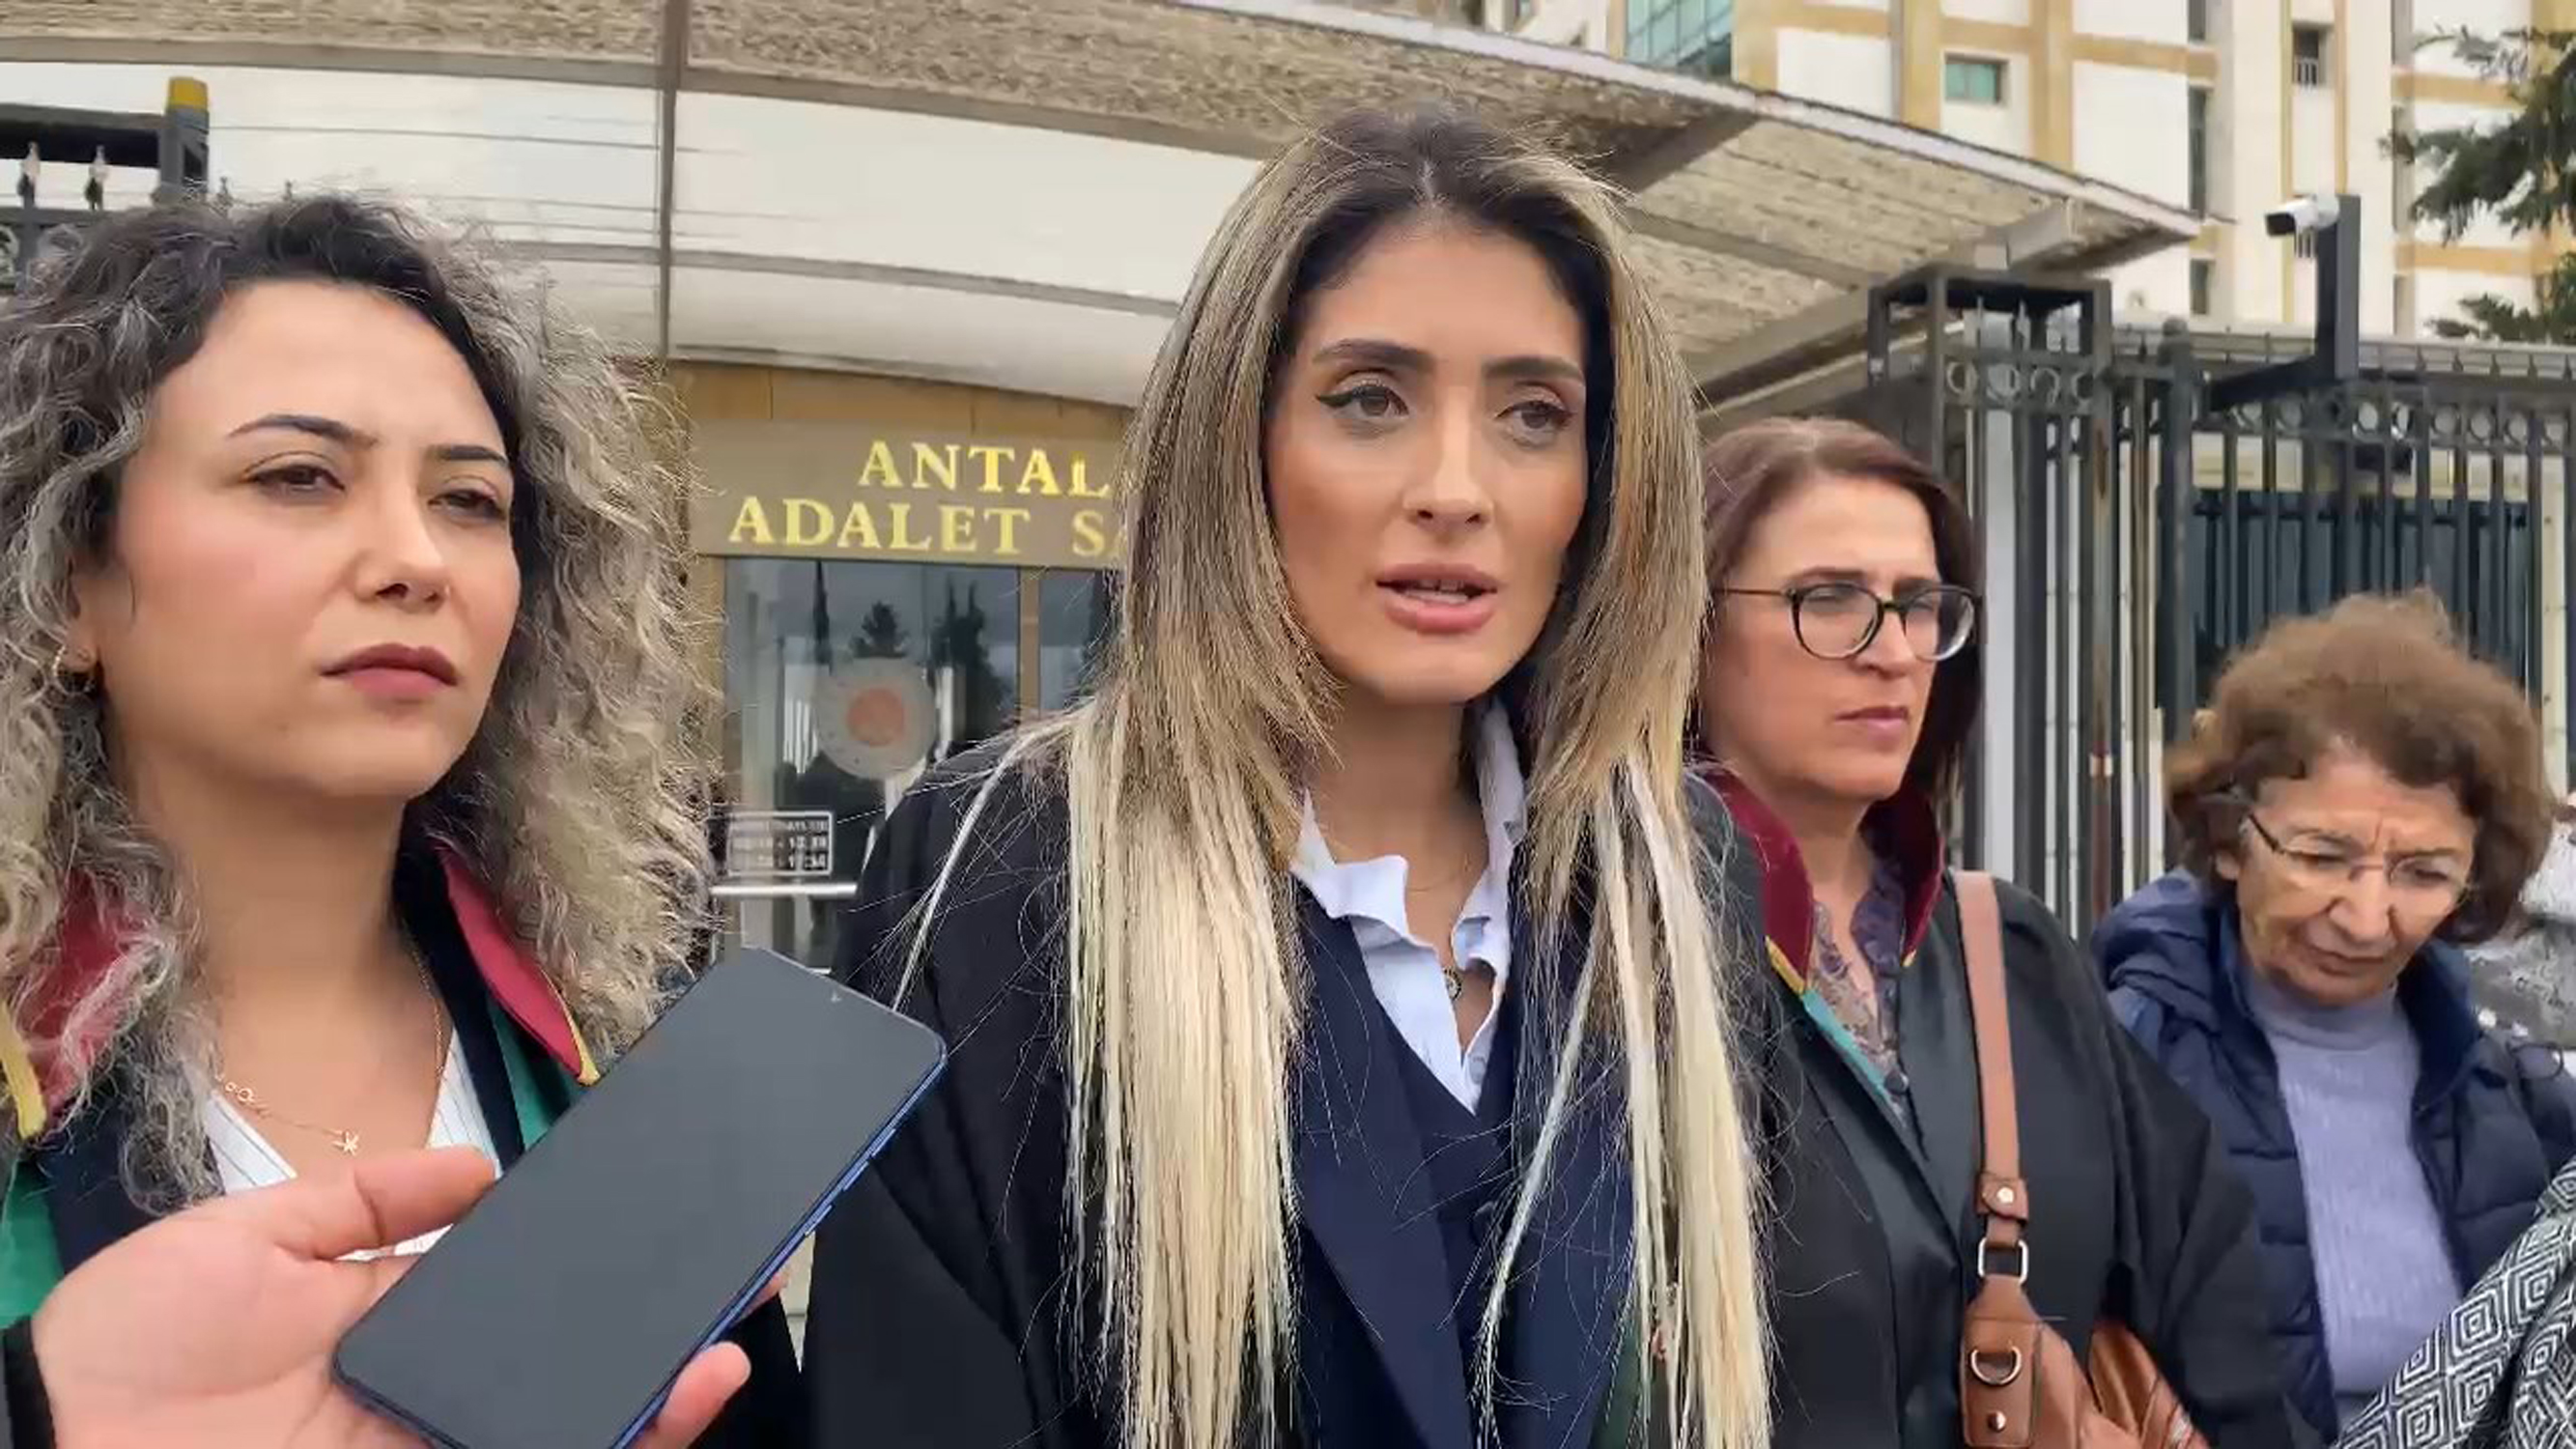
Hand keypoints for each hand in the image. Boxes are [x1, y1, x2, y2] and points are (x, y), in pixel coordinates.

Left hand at [33, 1147, 750, 1447]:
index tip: (665, 1212)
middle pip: (569, 1355)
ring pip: (577, 1415)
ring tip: (730, 1326)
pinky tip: (680, 1390)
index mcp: (391, 1324)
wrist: (61, 1440)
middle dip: (663, 1314)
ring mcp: (434, 1441)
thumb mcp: (252, 1236)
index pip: (522, 1289)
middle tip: (742, 1262)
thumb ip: (369, 1199)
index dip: (597, 1259)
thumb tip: (484, 1169)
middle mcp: (425, 1390)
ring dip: (669, 1379)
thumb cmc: (138, 1342)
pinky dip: (629, 1432)